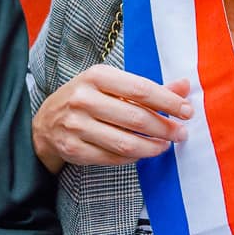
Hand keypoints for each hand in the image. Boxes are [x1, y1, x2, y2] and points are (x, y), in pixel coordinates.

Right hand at [32, 66, 191, 171]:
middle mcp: (83, 99)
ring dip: (153, 147)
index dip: (168, 102)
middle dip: (165, 128)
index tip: (187, 111)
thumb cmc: (86, 99)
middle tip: (181, 134)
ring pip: (126, 143)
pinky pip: (113, 158)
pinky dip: (133, 158)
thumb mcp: (111, 85)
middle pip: (136, 119)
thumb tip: (185, 86)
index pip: (141, 90)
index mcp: (96, 76)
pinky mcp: (73, 149)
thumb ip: (148, 89)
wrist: (46, 123)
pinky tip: (142, 153)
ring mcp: (76, 125)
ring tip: (165, 145)